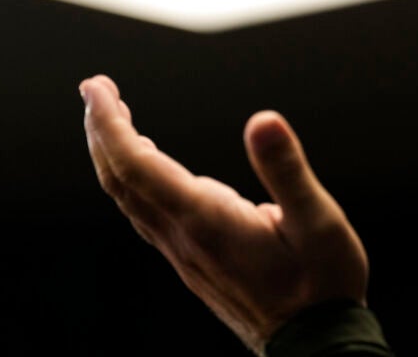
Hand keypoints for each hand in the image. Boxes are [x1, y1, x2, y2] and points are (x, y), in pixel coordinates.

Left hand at [79, 75, 368, 354]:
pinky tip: (145, 165)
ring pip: (129, 198)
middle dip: (102, 131)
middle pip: (121, 180)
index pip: (136, 166)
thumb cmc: (322, 285)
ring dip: (113, 154)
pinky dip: (133, 178)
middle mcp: (183, 238)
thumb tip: (263, 121)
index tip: (96, 86)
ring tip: (112, 117)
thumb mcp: (318, 222)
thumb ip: (287, 170)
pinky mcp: (194, 260)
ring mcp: (184, 253)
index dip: (109, 125)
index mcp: (205, 222)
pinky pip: (145, 212)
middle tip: (96, 89)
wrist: (316, 345)